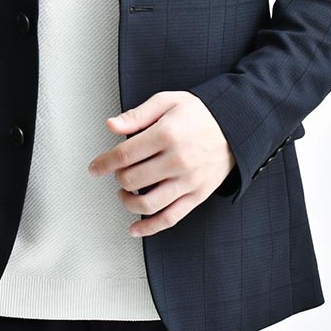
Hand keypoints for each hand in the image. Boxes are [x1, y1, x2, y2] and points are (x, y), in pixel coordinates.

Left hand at [87, 90, 235, 237]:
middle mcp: (177, 160)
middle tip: (118, 172)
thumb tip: (111, 126)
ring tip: (124, 193)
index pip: (124, 154)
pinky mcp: (197, 195)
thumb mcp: (167, 102)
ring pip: (148, 203)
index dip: (104, 163)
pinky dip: (149, 227)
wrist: (236, 126)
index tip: (95, 167)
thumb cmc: (199, 113)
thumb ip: (137, 115)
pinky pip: (170, 218)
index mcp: (167, 134)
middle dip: (118, 177)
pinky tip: (134, 229)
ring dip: (127, 202)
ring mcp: (188, 181)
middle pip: (132, 179)